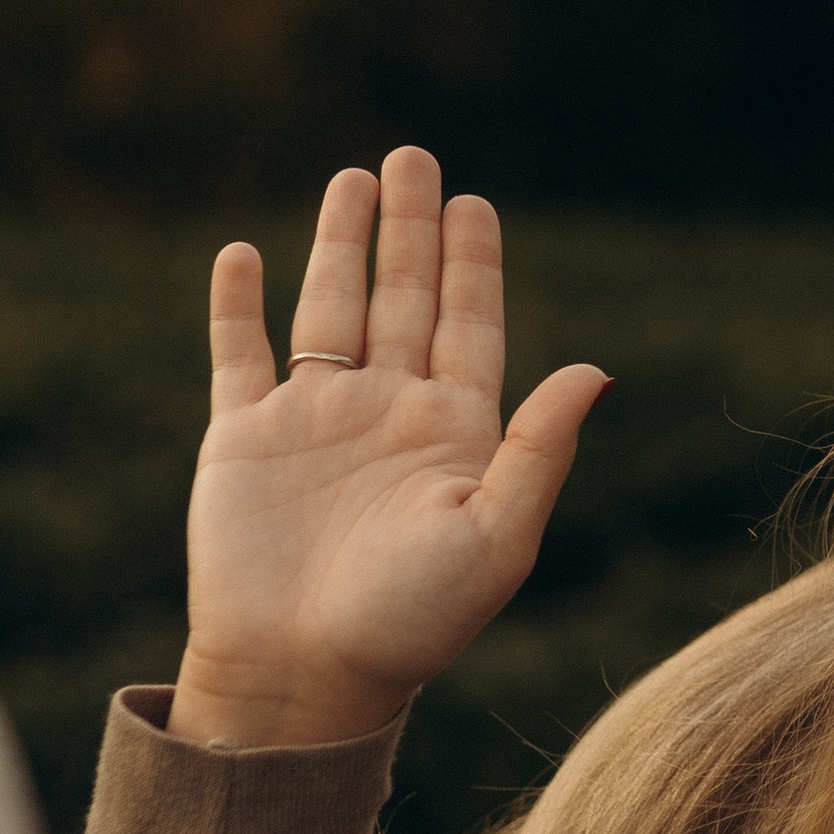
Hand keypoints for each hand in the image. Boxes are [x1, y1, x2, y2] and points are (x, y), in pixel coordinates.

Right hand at [174, 147, 608, 748]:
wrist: (305, 677)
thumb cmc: (412, 624)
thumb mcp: (496, 537)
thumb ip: (541, 449)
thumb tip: (597, 369)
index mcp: (454, 435)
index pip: (468, 326)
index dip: (472, 264)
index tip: (475, 203)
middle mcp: (387, 416)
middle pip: (403, 298)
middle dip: (410, 229)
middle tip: (415, 155)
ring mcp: (314, 422)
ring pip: (329, 308)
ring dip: (340, 244)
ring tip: (353, 177)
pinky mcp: (244, 438)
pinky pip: (239, 354)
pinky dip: (237, 303)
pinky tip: (243, 252)